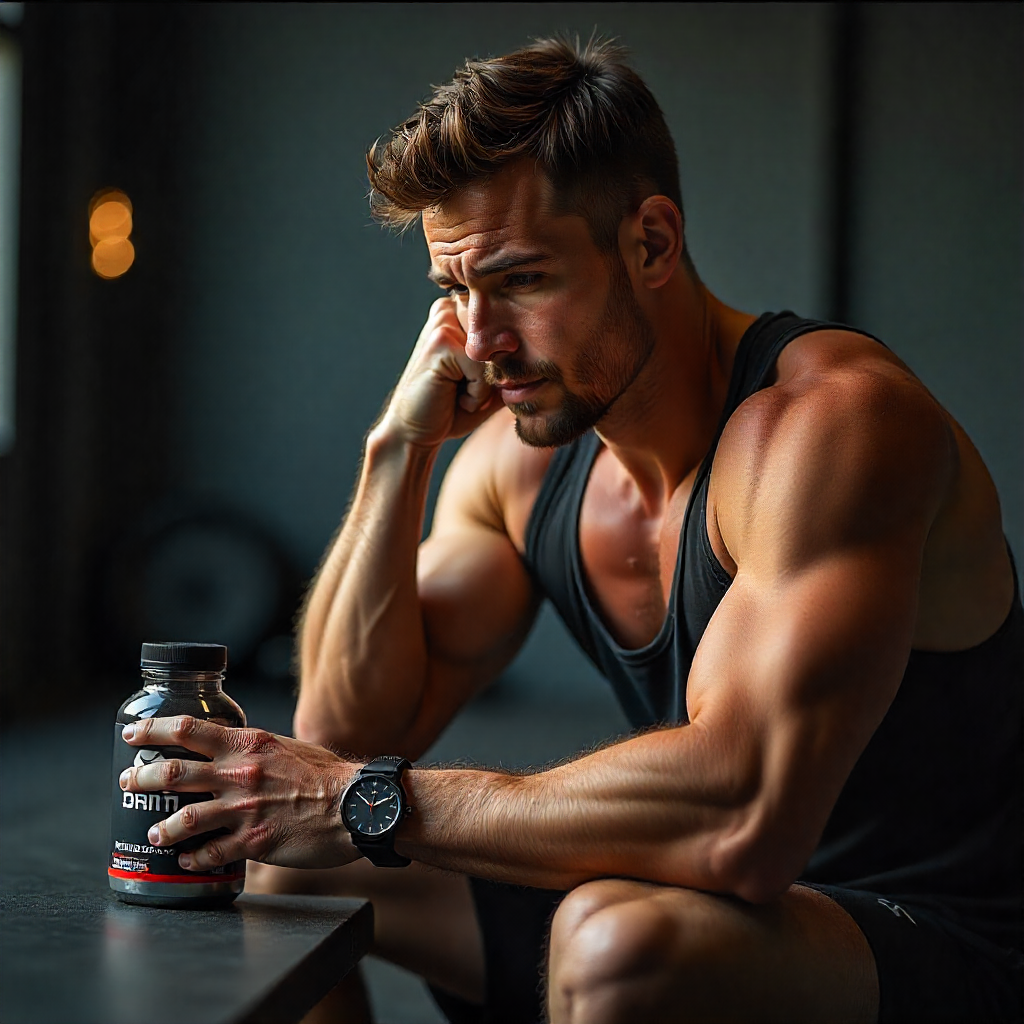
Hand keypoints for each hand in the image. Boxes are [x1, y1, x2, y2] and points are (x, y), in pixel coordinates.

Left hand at [118, 716, 360, 871]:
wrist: (358, 806)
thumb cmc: (329, 776)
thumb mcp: (289, 747)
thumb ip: (258, 751)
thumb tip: (236, 754)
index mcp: (249, 744)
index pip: (189, 729)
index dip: (154, 731)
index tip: (133, 734)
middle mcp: (240, 774)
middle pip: (173, 773)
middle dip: (141, 778)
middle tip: (128, 782)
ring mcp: (245, 810)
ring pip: (183, 820)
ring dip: (161, 828)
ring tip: (153, 832)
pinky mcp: (254, 844)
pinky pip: (210, 855)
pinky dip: (192, 860)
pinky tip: (186, 861)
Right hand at [377, 297, 498, 448]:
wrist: (416, 432)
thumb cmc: (454, 409)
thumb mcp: (493, 385)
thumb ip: (509, 364)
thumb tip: (514, 342)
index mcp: (460, 314)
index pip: (508, 333)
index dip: (500, 369)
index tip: (470, 382)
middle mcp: (451, 311)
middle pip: (503, 344)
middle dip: (492, 378)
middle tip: (461, 390)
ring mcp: (443, 323)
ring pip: (493, 358)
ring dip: (483, 387)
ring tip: (456, 392)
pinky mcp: (441, 341)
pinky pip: (482, 370)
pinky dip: (475, 395)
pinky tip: (450, 397)